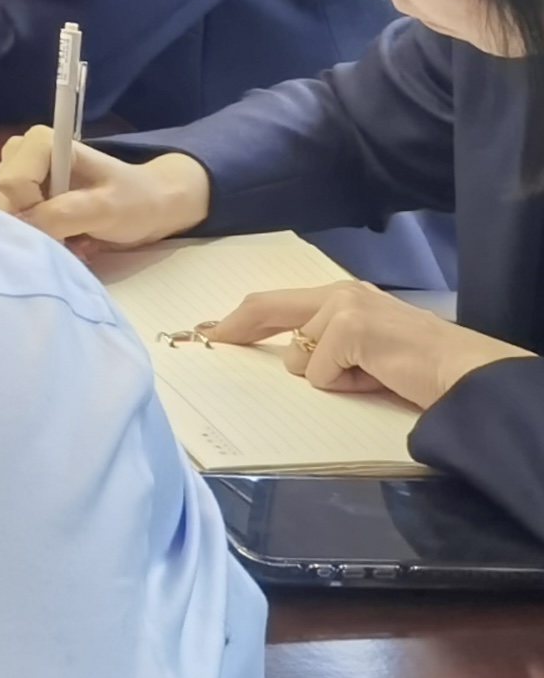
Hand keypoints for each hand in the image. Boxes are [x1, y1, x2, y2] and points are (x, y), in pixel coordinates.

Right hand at [0, 135, 208, 252]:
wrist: (152, 205)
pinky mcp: (25, 190)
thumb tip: (22, 228)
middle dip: (33, 223)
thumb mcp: (104, 209)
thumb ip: (61, 215)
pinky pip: (15, 216)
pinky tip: (63, 236)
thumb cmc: (134, 201)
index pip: (13, 182)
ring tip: (70, 237)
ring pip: (7, 209)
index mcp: (41, 142)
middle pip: (5, 196)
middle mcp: (23, 150)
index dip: (34, 208)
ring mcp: (22, 171)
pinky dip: (37, 232)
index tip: (66, 221)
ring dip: (36, 231)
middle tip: (68, 235)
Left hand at [201, 282, 528, 410]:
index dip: (245, 316)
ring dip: (330, 377)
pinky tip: (378, 377)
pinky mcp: (349, 329)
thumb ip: (331, 344)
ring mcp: (343, 308)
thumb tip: (291, 360)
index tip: (218, 329)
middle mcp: (340, 292)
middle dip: (240, 326)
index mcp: (344, 295)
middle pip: (270, 308)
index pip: (282, 302)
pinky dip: (346, 385)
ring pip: (300, 357)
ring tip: (372, 375)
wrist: (463, 372)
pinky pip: (320, 374)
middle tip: (214, 336)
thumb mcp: (366, 350)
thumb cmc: (418, 367)